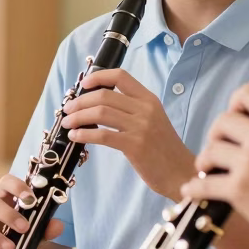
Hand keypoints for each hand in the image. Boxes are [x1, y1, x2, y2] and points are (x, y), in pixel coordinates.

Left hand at [61, 67, 193, 200]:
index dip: (98, 77)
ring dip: (78, 117)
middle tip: (68, 109)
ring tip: (67, 123)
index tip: (83, 84)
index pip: (121, 76)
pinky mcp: (134, 146)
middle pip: (105, 95)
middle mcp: (145, 109)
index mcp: (149, 99)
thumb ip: (132, 109)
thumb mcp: (153, 120)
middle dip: (80, 101)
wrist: (180, 172)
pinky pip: (102, 135)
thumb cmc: (163, 148)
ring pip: (100, 113)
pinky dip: (84, 134)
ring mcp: (141, 127)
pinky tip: (75, 136)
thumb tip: (99, 104)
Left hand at [180, 83, 248, 248]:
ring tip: (206, 168)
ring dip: (205, 160)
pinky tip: (192, 190)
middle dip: (217, 133)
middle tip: (218, 145)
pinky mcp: (238, 190)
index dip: (236, 103)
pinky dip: (195, 188)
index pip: (248, 93)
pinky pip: (205, 185)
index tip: (235, 115)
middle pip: (223, 121)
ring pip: (211, 151)